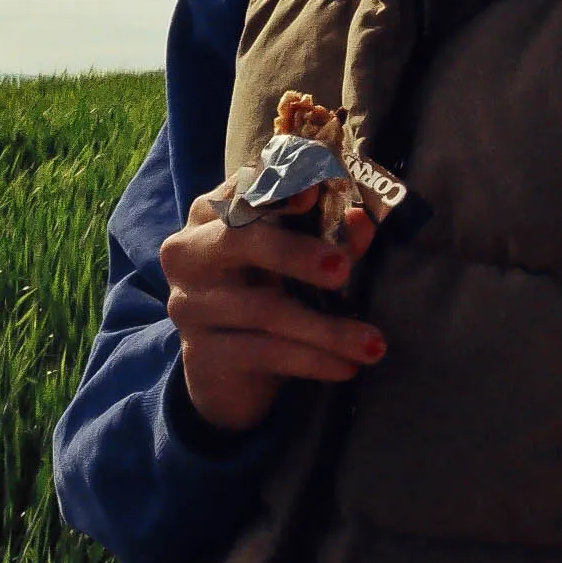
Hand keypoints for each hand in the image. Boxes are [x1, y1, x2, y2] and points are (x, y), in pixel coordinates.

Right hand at [160, 186, 382, 433]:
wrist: (228, 375)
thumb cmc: (265, 298)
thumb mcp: (298, 264)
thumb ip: (330, 238)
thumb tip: (361, 220)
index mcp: (212, 216)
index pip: (242, 190)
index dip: (277, 187)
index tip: (313, 192)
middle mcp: (189, 253)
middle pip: (239, 240)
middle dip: (295, 252)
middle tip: (343, 269)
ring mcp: (188, 305)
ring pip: (263, 309)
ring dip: (326, 328)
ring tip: (373, 344)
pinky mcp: (200, 354)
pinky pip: (264, 353)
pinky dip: (313, 360)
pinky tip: (346, 367)